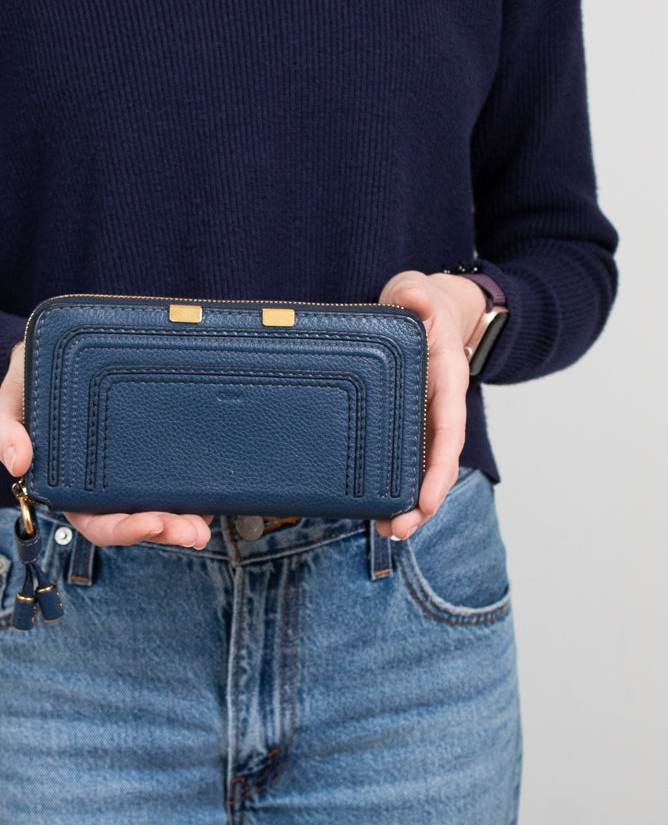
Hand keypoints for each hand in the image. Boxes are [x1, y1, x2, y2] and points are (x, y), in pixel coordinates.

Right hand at [0, 341, 214, 548]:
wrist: (66, 341)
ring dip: (186, 519)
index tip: (150, 524)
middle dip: (165, 530)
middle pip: (135, 520)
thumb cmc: (36, 372)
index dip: (123, 530)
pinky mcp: (158, 444)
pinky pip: (181, 474)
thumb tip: (18, 463)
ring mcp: (134, 465)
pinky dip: (198, 489)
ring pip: (162, 504)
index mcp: (70, 481)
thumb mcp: (14, 393)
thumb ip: (6, 426)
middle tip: (192, 531)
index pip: (96, 520)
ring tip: (206, 523)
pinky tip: (217, 493)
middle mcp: (104, 481)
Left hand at [374, 271, 485, 541]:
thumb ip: (416, 296)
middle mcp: (438, 406)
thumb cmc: (422, 302)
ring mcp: (422, 418)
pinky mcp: (403, 423)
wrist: (427, 304)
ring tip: (390, 532)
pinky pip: (403, 459)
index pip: (447, 430)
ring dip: (410, 503)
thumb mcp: (417, 292)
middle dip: (424, 500)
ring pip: (421, 468)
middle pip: (437, 462)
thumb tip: (415, 297)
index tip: (427, 499)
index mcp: (447, 380)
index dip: (439, 468)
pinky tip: (377, 511)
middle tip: (401, 528)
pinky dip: (394, 486)